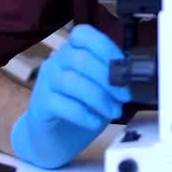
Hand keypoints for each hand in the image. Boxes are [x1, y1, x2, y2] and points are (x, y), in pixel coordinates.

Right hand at [10, 24, 130, 168]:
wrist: (54, 137)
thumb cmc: (80, 107)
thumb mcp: (99, 88)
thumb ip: (111, 78)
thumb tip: (130, 76)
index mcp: (71, 51)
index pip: (83, 34)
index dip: (105, 47)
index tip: (123, 67)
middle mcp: (56, 62)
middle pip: (80, 59)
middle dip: (108, 78)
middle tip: (123, 97)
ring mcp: (46, 83)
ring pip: (71, 82)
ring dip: (99, 98)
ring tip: (113, 112)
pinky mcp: (41, 105)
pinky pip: (62, 104)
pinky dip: (83, 114)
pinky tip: (94, 122)